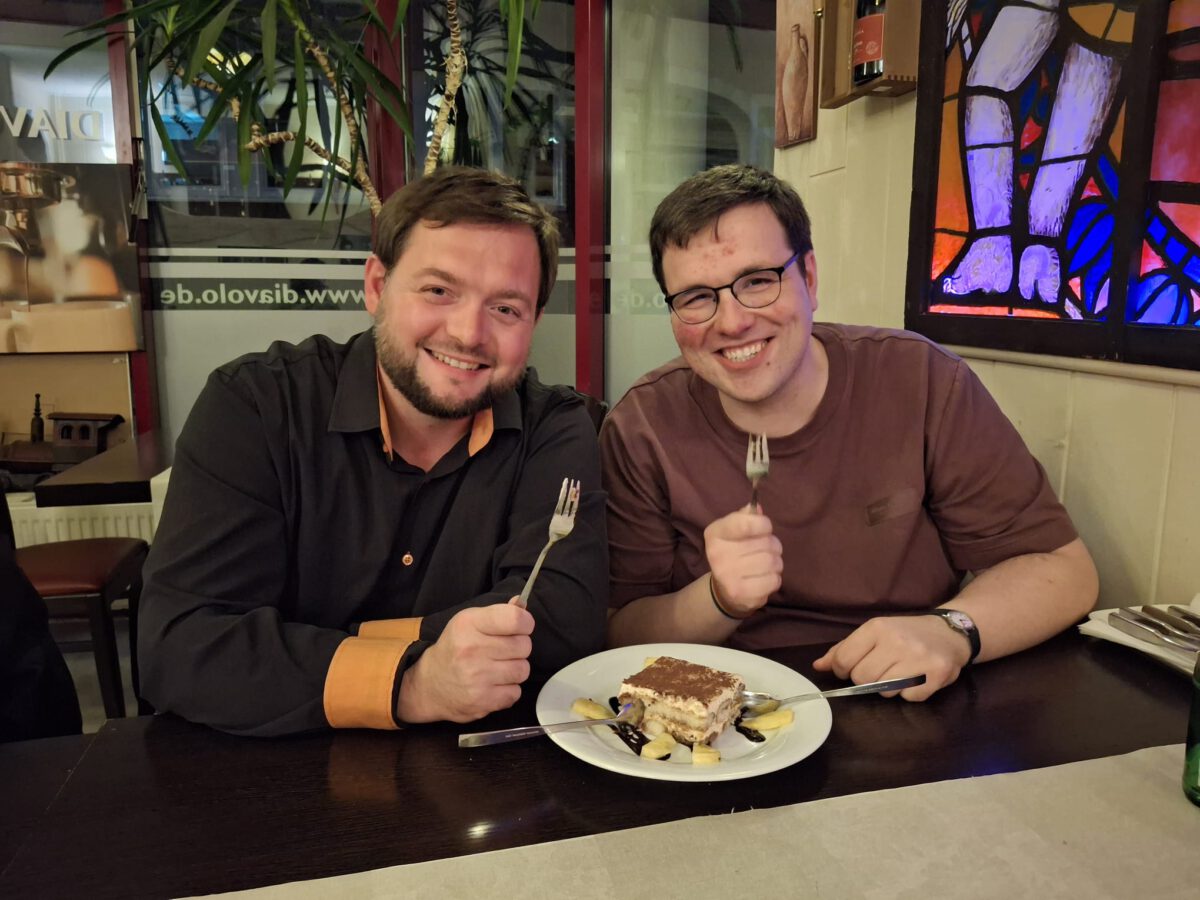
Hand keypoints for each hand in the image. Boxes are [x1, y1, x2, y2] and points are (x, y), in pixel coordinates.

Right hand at [397, 599, 534, 722]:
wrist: (429, 684)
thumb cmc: (455, 648)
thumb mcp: (470, 622)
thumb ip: (498, 613)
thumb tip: (522, 603)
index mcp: (469, 624)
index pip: (515, 619)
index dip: (525, 623)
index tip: (520, 628)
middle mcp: (471, 649)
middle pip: (524, 646)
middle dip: (518, 648)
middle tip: (503, 651)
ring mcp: (476, 677)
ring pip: (523, 670)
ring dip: (515, 670)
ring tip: (497, 669)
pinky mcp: (481, 701)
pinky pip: (516, 692)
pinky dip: (508, 690)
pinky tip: (493, 685)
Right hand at [703, 506, 782, 617]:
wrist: (724, 589)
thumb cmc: (734, 552)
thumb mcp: (734, 530)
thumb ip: (746, 517)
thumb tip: (757, 508)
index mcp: (715, 533)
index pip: (748, 523)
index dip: (764, 524)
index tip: (765, 528)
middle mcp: (718, 554)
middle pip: (766, 543)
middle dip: (773, 546)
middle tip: (766, 550)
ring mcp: (728, 576)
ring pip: (772, 562)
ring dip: (775, 563)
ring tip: (766, 565)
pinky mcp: (741, 594)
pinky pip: (774, 580)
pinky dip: (774, 579)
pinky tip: (763, 578)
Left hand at [812, 615, 971, 700]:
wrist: (949, 632)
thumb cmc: (905, 633)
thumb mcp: (874, 633)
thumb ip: (844, 649)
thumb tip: (818, 666)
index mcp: (877, 628)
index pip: (844, 660)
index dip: (843, 670)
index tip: (852, 669)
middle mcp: (897, 641)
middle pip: (862, 679)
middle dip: (867, 680)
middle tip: (881, 670)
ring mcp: (918, 659)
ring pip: (885, 691)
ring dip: (889, 687)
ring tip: (900, 673)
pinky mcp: (936, 675)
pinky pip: (909, 698)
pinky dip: (910, 693)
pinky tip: (917, 679)